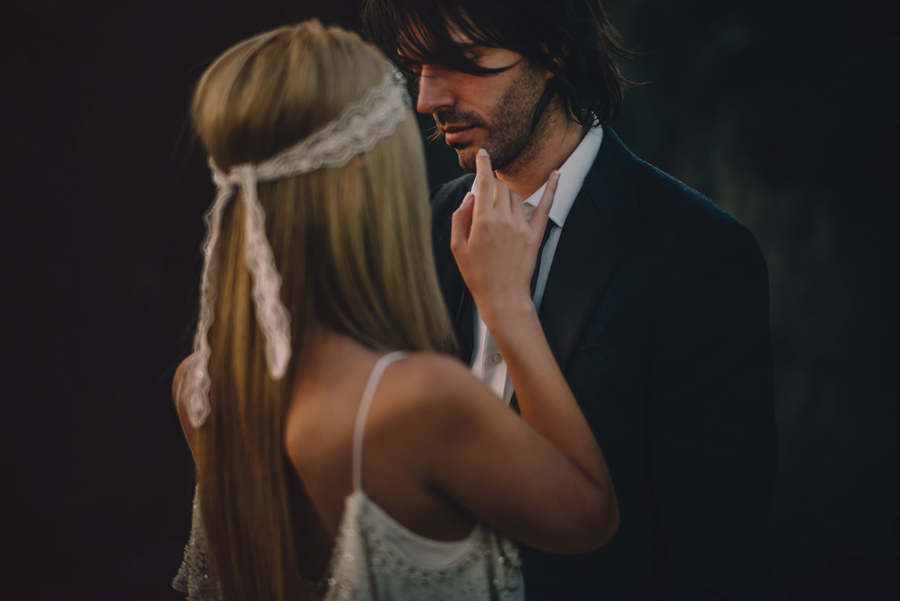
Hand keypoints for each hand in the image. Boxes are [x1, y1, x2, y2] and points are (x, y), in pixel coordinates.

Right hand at [450, 148, 559, 327]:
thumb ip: (459, 218)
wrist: (502, 297)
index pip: (484, 182)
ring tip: (499, 210)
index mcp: (483, 220)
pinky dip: (552, 188)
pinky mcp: (535, 235)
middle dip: (493, 187)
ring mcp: (522, 226)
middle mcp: (504, 219)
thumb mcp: (457, 247)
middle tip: (486, 201)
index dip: (483, 165)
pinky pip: (546, 206)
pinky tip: (557, 174)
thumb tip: (469, 197)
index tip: (483, 154)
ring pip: (516, 197)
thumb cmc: (477, 275)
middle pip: (501, 188)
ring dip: (508, 196)